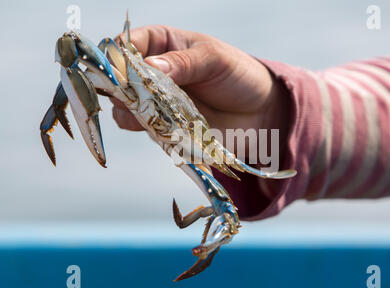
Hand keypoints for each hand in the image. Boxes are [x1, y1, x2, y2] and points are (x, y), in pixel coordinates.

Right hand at [112, 25, 288, 147]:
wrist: (257, 112)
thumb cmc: (238, 75)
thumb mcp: (214, 59)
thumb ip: (184, 62)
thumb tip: (150, 67)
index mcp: (161, 44)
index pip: (127, 44)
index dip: (119, 56)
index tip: (123, 71)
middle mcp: (151, 72)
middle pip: (119, 78)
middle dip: (121, 87)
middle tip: (134, 96)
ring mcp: (155, 99)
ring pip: (124, 105)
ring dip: (130, 111)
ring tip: (151, 113)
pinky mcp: (163, 124)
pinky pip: (142, 127)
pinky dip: (145, 129)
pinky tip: (162, 127)